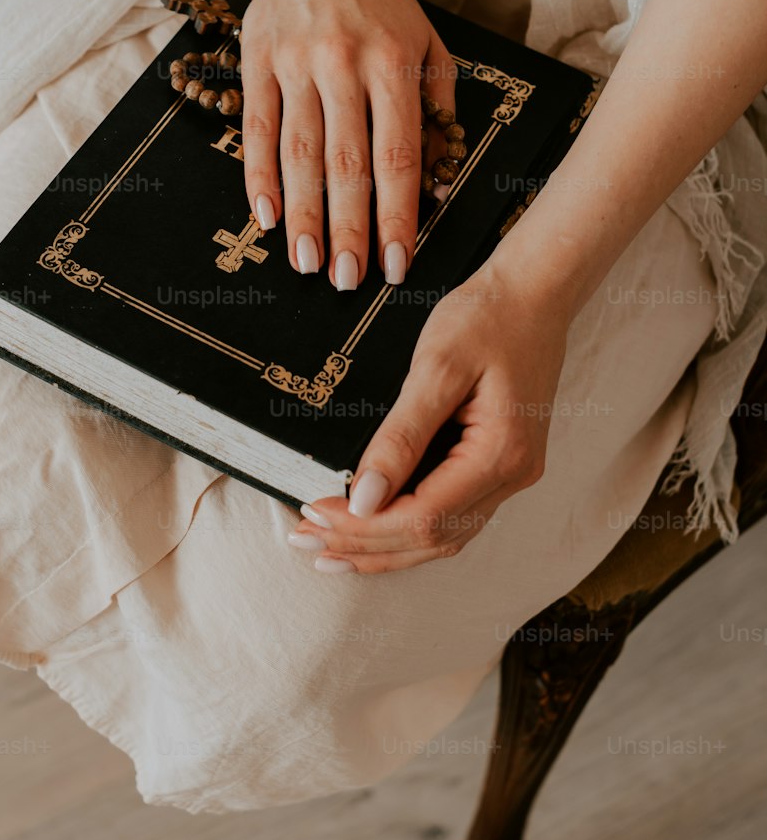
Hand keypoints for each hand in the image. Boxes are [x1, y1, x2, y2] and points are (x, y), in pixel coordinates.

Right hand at [240, 0, 455, 287]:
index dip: (398, 215)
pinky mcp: (258, 63)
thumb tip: (442, 180)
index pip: (398, 155)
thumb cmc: (382, 8)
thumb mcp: (429, 45)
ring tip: (307, 263)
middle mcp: (344, 65)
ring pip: (299, 152)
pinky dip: (258, 176)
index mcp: (393, 64)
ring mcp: (296, 64)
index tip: (398, 263)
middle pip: (346, 162)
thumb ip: (437, 109)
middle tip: (348, 280)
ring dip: (303, 214)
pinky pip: (257, 128)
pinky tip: (266, 217)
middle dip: (348, 228)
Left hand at [289, 264, 571, 572]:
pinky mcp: (501, 466)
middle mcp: (513, 475)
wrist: (533, 292)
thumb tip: (364, 498)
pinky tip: (372, 528)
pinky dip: (408, 529)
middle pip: (432, 538)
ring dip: (383, 547)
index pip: (424, 516)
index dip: (364, 525)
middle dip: (364, 545)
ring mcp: (511, 475)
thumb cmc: (487, 316)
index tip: (315, 513)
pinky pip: (452, 516)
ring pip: (443, 537)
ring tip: (328, 548)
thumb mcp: (437, 366)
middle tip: (305, 538)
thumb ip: (401, 435)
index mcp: (501, 453)